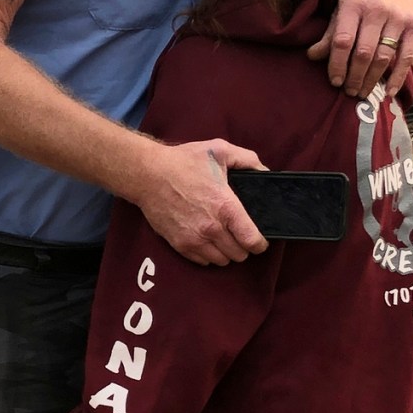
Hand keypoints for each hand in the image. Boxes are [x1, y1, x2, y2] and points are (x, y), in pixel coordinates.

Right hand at [136, 137, 266, 265]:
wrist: (148, 174)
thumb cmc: (184, 162)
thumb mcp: (220, 150)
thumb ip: (248, 160)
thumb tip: (264, 173)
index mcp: (226, 208)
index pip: (252, 241)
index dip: (261, 243)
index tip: (260, 239)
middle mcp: (212, 229)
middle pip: (239, 255)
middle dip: (243, 246)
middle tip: (240, 234)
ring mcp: (195, 239)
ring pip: (222, 261)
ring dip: (226, 252)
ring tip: (224, 238)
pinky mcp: (180, 245)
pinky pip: (203, 261)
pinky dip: (209, 255)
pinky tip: (208, 241)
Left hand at [312, 0, 412, 97]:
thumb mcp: (342, 8)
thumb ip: (330, 33)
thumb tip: (312, 56)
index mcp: (353, 4)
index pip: (342, 41)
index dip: (337, 65)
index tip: (335, 81)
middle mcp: (377, 10)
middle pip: (363, 53)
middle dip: (355, 77)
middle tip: (349, 92)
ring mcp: (398, 17)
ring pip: (383, 57)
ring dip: (372, 80)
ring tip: (363, 92)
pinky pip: (405, 57)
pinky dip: (397, 77)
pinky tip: (388, 91)